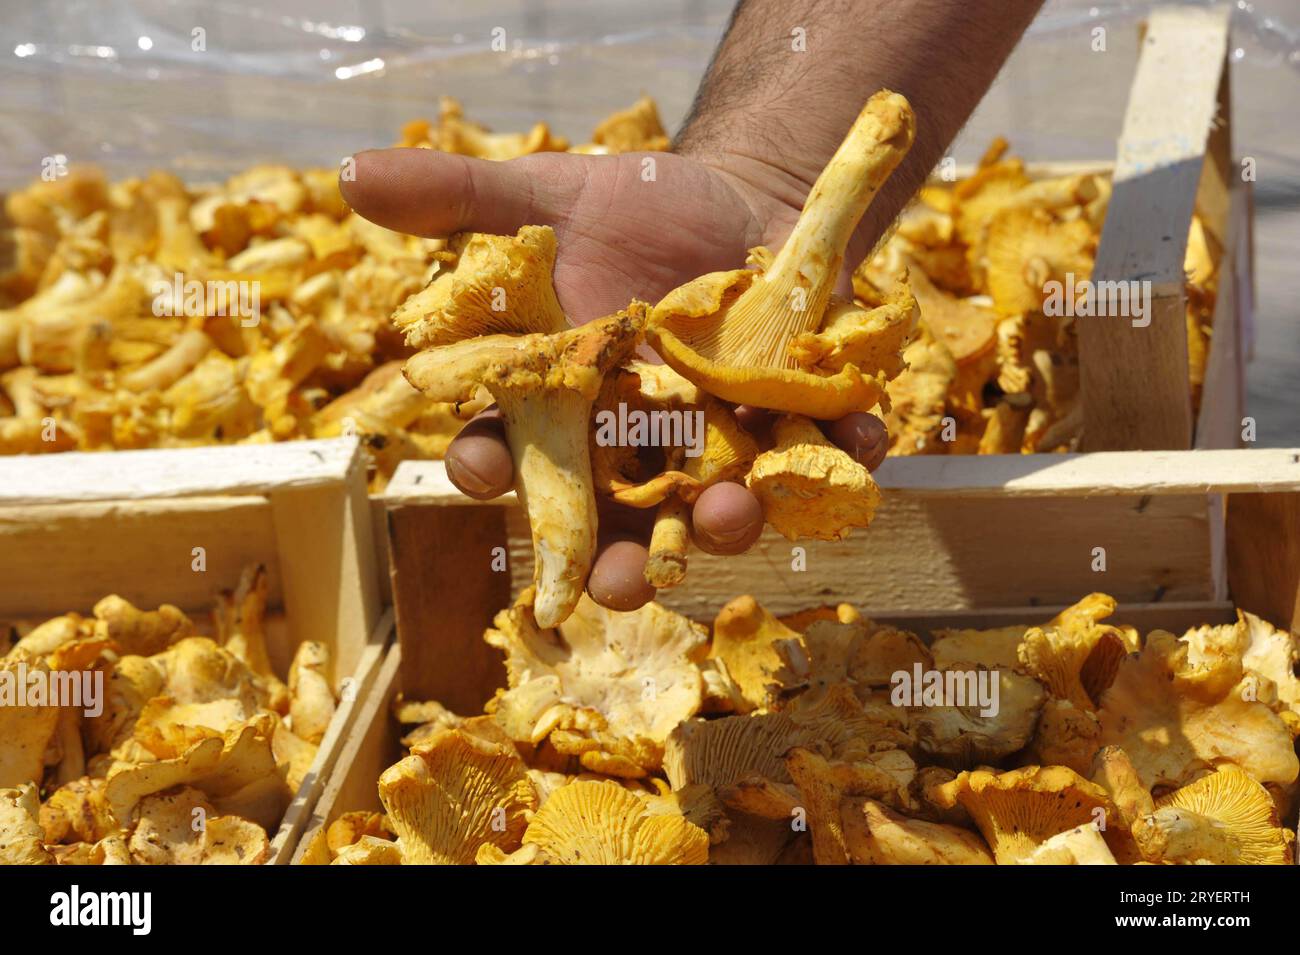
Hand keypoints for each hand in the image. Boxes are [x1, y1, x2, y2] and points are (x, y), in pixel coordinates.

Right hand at [341, 146, 889, 610]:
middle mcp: (636, 447)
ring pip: (714, 508)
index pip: (517, 448)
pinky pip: (819, 455)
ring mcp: (719, 444)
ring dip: (726, 523)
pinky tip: (864, 445)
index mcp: (566, 405)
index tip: (483, 464)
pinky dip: (843, 456)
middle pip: (616, 522)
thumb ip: (464, 199)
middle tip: (622, 583)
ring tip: (734, 512)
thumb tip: (350, 174)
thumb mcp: (554, 195)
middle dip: (618, 561)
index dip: (496, 464)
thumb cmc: (639, 207)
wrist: (746, 197)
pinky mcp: (793, 422)